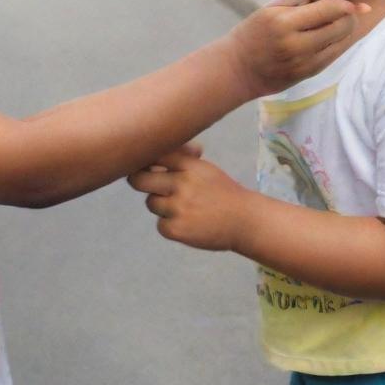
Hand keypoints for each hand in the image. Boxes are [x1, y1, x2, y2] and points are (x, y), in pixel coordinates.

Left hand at [128, 148, 247, 250]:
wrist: (246, 221)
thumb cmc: (223, 193)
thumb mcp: (205, 169)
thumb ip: (181, 161)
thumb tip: (155, 155)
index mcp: (190, 165)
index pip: (155, 155)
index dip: (145, 160)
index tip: (145, 165)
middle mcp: (182, 183)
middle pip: (138, 180)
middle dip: (139, 181)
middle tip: (146, 184)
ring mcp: (178, 207)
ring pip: (151, 203)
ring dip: (161, 206)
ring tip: (183, 209)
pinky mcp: (176, 229)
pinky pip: (160, 224)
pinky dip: (170, 226)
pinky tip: (188, 223)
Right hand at [224, 0, 367, 97]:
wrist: (236, 70)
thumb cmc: (251, 34)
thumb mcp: (268, 10)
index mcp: (283, 22)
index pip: (328, 10)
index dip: (347, 5)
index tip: (357, 3)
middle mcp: (295, 44)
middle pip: (341, 27)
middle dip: (349, 18)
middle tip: (349, 11)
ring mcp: (303, 62)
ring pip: (341, 43)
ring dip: (346, 32)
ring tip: (339, 22)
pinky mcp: (307, 74)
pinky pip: (333, 56)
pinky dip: (337, 44)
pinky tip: (331, 37)